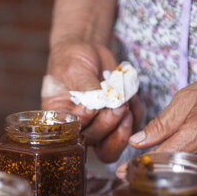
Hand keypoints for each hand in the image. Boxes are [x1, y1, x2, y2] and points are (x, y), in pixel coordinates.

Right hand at [41, 41, 142, 162]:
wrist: (89, 51)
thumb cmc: (73, 59)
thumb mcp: (74, 71)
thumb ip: (86, 89)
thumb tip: (99, 102)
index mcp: (60, 119)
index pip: (72, 132)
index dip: (85, 122)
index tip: (92, 105)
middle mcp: (79, 128)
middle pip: (94, 141)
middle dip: (108, 123)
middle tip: (117, 104)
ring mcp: (99, 127)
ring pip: (113, 144)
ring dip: (124, 125)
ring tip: (126, 101)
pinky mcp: (117, 122)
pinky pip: (131, 129)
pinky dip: (136, 114)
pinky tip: (132, 97)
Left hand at [122, 66, 196, 176]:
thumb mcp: (186, 98)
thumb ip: (161, 124)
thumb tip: (137, 142)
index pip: (162, 158)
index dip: (140, 167)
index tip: (123, 172)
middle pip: (173, 173)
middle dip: (150, 175)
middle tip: (131, 176)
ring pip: (188, 177)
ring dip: (168, 176)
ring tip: (150, 172)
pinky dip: (188, 172)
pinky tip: (176, 167)